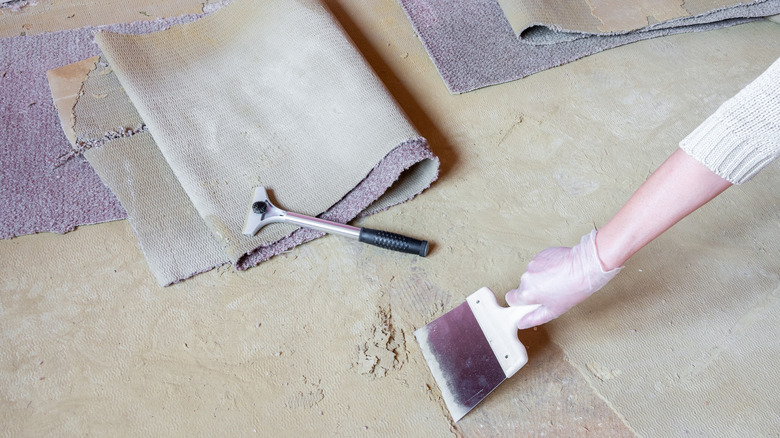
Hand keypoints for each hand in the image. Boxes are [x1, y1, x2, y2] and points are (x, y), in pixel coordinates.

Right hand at [506, 230, 621, 328]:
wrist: (585, 266)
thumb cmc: (574, 288)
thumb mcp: (554, 310)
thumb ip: (534, 318)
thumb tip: (522, 323)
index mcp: (527, 293)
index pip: (510, 298)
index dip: (520, 301)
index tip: (530, 302)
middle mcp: (526, 277)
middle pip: (523, 286)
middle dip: (534, 289)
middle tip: (551, 292)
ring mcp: (532, 264)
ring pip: (532, 274)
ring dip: (540, 277)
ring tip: (558, 280)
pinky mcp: (540, 254)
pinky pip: (539, 264)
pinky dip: (546, 267)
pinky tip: (558, 270)